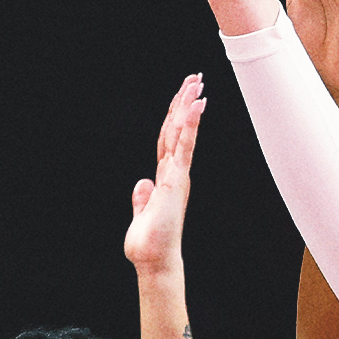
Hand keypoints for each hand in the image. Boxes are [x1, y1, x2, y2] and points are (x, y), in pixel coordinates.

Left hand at [125, 75, 206, 275]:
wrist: (153, 260)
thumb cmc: (149, 242)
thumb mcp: (142, 214)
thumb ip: (142, 198)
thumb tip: (142, 184)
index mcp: (166, 178)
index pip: (169, 139)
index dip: (175, 117)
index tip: (184, 95)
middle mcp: (174, 172)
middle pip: (178, 130)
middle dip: (186, 102)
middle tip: (195, 77)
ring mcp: (177, 175)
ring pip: (183, 133)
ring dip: (189, 107)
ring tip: (197, 82)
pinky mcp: (176, 180)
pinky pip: (184, 147)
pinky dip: (190, 126)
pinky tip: (196, 107)